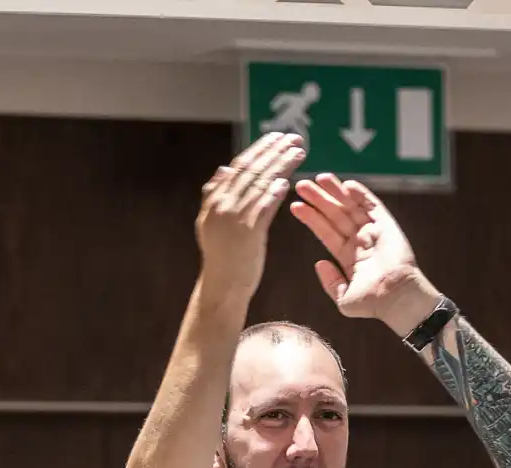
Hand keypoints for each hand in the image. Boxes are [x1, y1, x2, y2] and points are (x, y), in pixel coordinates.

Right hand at [197, 133, 305, 306]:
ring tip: (298, 151)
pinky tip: (287, 180)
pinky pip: (263, 207)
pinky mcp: (247, 233)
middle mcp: (222, 204)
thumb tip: (223, 169)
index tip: (276, 137)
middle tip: (294, 137)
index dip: (259, 149)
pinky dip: (274, 192)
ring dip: (280, 165)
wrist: (221, 287)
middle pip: (251, 170)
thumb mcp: (212, 222)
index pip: (239, 166)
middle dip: (274, 151)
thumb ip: (215, 195)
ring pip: (259, 184)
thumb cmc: (222, 257)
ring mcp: (233, 218)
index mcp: (215, 199)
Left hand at [291, 174, 442, 336]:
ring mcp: (373, 232)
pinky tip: (346, 185)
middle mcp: (359, 241)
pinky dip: (361, 194)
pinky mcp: (387, 225)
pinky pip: (372, 205)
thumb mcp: (344, 298)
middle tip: (302, 185)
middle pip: (335, 215)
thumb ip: (330, 282)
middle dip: (319, 200)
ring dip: (336, 192)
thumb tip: (318, 263)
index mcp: (348, 256)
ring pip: (350, 207)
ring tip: (320, 178)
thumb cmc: (374, 303)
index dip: (311, 218)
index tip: (295, 205)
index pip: (325, 232)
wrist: (397, 298)